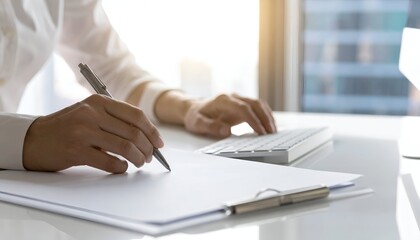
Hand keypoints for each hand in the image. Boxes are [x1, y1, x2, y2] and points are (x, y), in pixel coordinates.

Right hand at [23, 94, 163, 173]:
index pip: (135, 115)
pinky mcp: (75, 150)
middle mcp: (91, 113)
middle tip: (149, 157)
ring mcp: (83, 131)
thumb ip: (114, 119)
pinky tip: (121, 167)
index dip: (152, 131)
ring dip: (138, 158)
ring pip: (125, 146)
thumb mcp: (89, 112)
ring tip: (139, 163)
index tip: (159, 142)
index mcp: (98, 101)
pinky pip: (109, 162)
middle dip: (147, 147)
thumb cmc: (67, 127)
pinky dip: (120, 167)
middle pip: (133, 132)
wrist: (34, 139)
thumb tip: (146, 136)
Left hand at [184, 94, 276, 137]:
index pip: (243, 108)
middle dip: (265, 118)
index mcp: (222, 100)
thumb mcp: (197, 124)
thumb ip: (210, 127)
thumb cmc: (195, 116)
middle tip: (271, 133)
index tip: (260, 132)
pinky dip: (265, 116)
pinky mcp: (242, 105)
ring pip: (258, 104)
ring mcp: (238, 100)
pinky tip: (269, 126)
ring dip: (267, 117)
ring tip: (273, 131)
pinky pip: (257, 108)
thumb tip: (226, 131)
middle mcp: (232, 97)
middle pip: (254, 104)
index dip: (253, 120)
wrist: (194, 109)